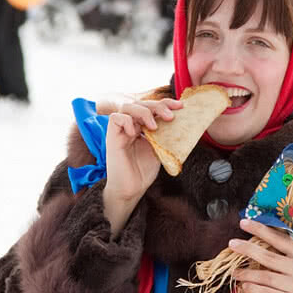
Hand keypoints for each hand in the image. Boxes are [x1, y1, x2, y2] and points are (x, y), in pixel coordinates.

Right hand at [103, 98, 180, 235]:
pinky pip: (115, 118)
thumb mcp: (159, 149)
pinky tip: (135, 133)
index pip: (152, 107)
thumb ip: (165, 135)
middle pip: (142, 103)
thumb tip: (181, 122)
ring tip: (154, 126)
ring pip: (128, 106)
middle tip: (170, 116)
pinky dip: (127, 121)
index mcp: (142, 127)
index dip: (165, 103)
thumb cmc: (143, 171)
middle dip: (158, 106)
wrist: (131, 189)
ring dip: (144, 112)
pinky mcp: (111, 137)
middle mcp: (131, 125)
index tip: (180, 106)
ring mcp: (121, 130)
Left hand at [229, 219, 292, 292]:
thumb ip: (287, 248)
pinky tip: (244, 286)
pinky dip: (253, 289)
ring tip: (234, 272)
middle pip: (269, 256)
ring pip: (265, 276)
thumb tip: (259, 231)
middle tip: (231, 244)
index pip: (279, 238)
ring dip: (246, 273)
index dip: (260, 229)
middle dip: (247, 249)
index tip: (243, 222)